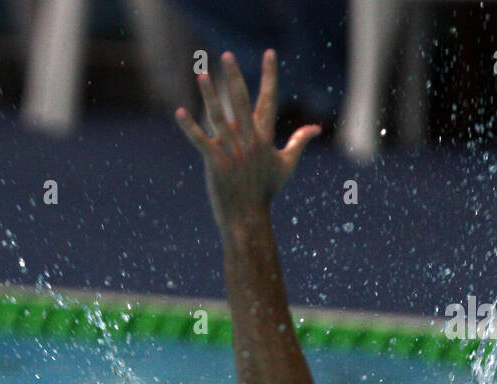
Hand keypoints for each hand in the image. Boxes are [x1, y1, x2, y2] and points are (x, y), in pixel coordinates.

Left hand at [175, 51, 320, 229]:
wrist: (248, 216)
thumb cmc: (266, 191)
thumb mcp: (286, 165)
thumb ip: (299, 143)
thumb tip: (316, 128)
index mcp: (264, 137)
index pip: (269, 99)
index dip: (270, 76)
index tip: (270, 54)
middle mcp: (248, 140)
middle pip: (241, 101)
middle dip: (235, 77)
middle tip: (227, 56)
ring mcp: (231, 151)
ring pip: (218, 116)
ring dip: (210, 95)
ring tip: (203, 74)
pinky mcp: (215, 162)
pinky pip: (200, 140)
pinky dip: (189, 127)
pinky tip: (180, 112)